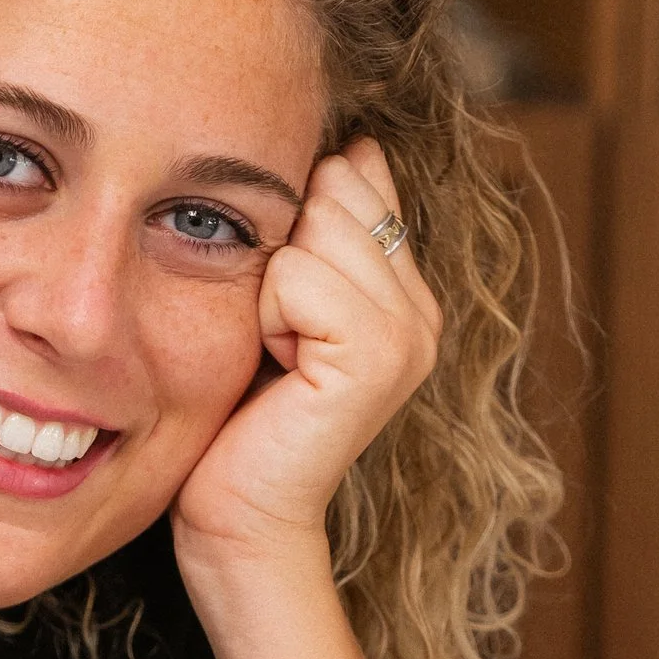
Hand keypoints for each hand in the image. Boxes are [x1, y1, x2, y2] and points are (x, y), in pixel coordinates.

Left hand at [171, 136, 441, 574]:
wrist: (238, 515)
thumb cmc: (237, 416)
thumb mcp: (276, 304)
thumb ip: (318, 233)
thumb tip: (350, 144)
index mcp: (404, 289)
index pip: (356, 174)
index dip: (294, 222)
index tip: (279, 306)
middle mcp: (421, 308)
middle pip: (335, 188)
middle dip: (281, 249)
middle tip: (274, 335)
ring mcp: (410, 331)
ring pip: (316, 227)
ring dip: (270, 286)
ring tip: (276, 352)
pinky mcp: (378, 354)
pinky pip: (300, 275)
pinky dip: (270, 315)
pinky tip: (279, 368)